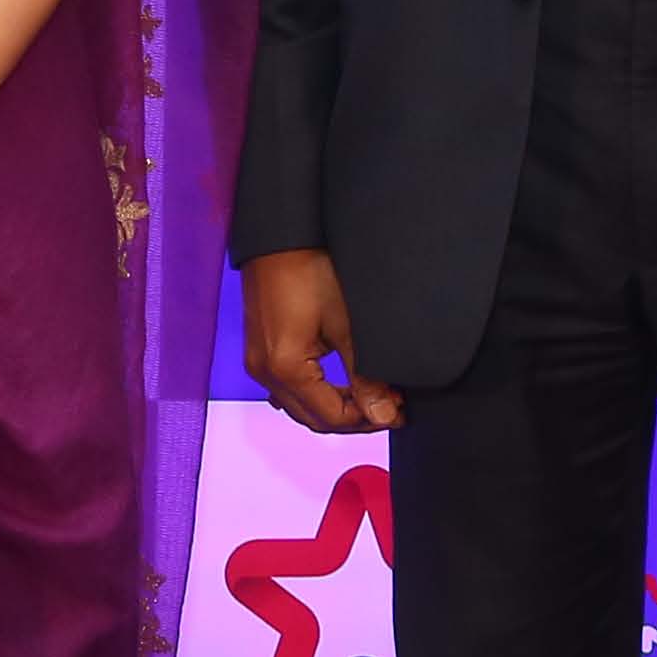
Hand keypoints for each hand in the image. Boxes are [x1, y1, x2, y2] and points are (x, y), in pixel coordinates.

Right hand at [244, 249, 400, 433]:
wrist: (278, 236)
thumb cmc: (309, 269)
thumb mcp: (346, 324)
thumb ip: (364, 375)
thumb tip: (383, 413)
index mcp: (285, 369)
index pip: (332, 417)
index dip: (369, 420)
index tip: (398, 411)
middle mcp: (265, 373)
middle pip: (313, 418)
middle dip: (354, 418)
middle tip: (389, 405)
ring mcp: (258, 363)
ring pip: (299, 407)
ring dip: (334, 407)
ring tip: (370, 394)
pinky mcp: (259, 351)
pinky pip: (286, 390)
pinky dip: (313, 395)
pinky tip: (336, 385)